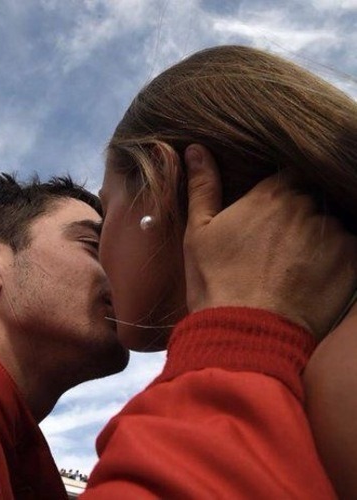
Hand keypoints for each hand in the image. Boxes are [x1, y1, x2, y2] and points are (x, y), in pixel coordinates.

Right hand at [183, 144, 356, 338]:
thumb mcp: (199, 232)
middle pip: (312, 199)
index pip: (290, 175)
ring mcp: (334, 235)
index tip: (271, 210)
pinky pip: (349, 248)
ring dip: (318, 237)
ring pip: (330, 224)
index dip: (281, 191)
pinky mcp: (352, 263)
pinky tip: (312, 277)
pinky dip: (335, 258)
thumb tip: (196, 148)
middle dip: (299, 214)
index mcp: (272, 194)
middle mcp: (308, 207)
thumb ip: (203, 186)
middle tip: (278, 243)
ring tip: (294, 265)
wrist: (245, 333)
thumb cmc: (216, 281)